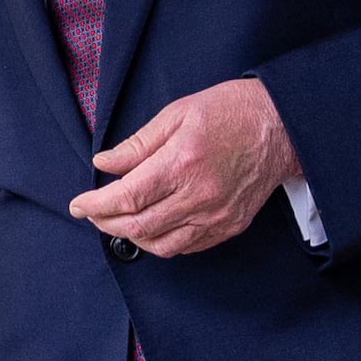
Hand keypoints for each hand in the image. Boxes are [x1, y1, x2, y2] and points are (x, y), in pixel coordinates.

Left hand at [70, 78, 300, 257]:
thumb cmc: (229, 112)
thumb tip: (103, 164)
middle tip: (93, 214)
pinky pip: (187, 247)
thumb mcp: (176, 114)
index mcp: (182, 163)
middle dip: (107, 224)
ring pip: (161, 245)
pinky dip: (163, 241)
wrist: (281, 126)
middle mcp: (199, 196)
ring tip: (120, 220)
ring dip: (133, 237)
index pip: (127, 198)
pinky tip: (153, 225)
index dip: (96, 206)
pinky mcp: (229, 226)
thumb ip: (137, 145)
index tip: (79, 206)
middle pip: (139, 227)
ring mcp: (216, 216)